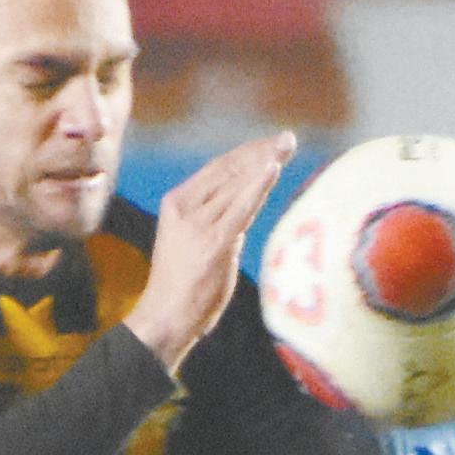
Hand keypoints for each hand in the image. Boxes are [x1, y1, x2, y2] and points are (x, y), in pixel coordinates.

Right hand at [124, 131, 296, 372]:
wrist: (166, 316)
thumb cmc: (184, 284)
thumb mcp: (198, 241)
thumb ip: (220, 220)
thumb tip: (248, 205)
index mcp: (177, 202)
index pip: (218, 168)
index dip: (247, 152)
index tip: (271, 143)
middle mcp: (186, 207)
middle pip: (230, 170)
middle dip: (261, 151)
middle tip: (288, 138)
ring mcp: (199, 224)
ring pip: (238, 184)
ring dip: (265, 162)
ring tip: (287, 146)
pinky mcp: (214, 241)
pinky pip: (241, 206)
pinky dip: (258, 185)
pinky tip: (273, 168)